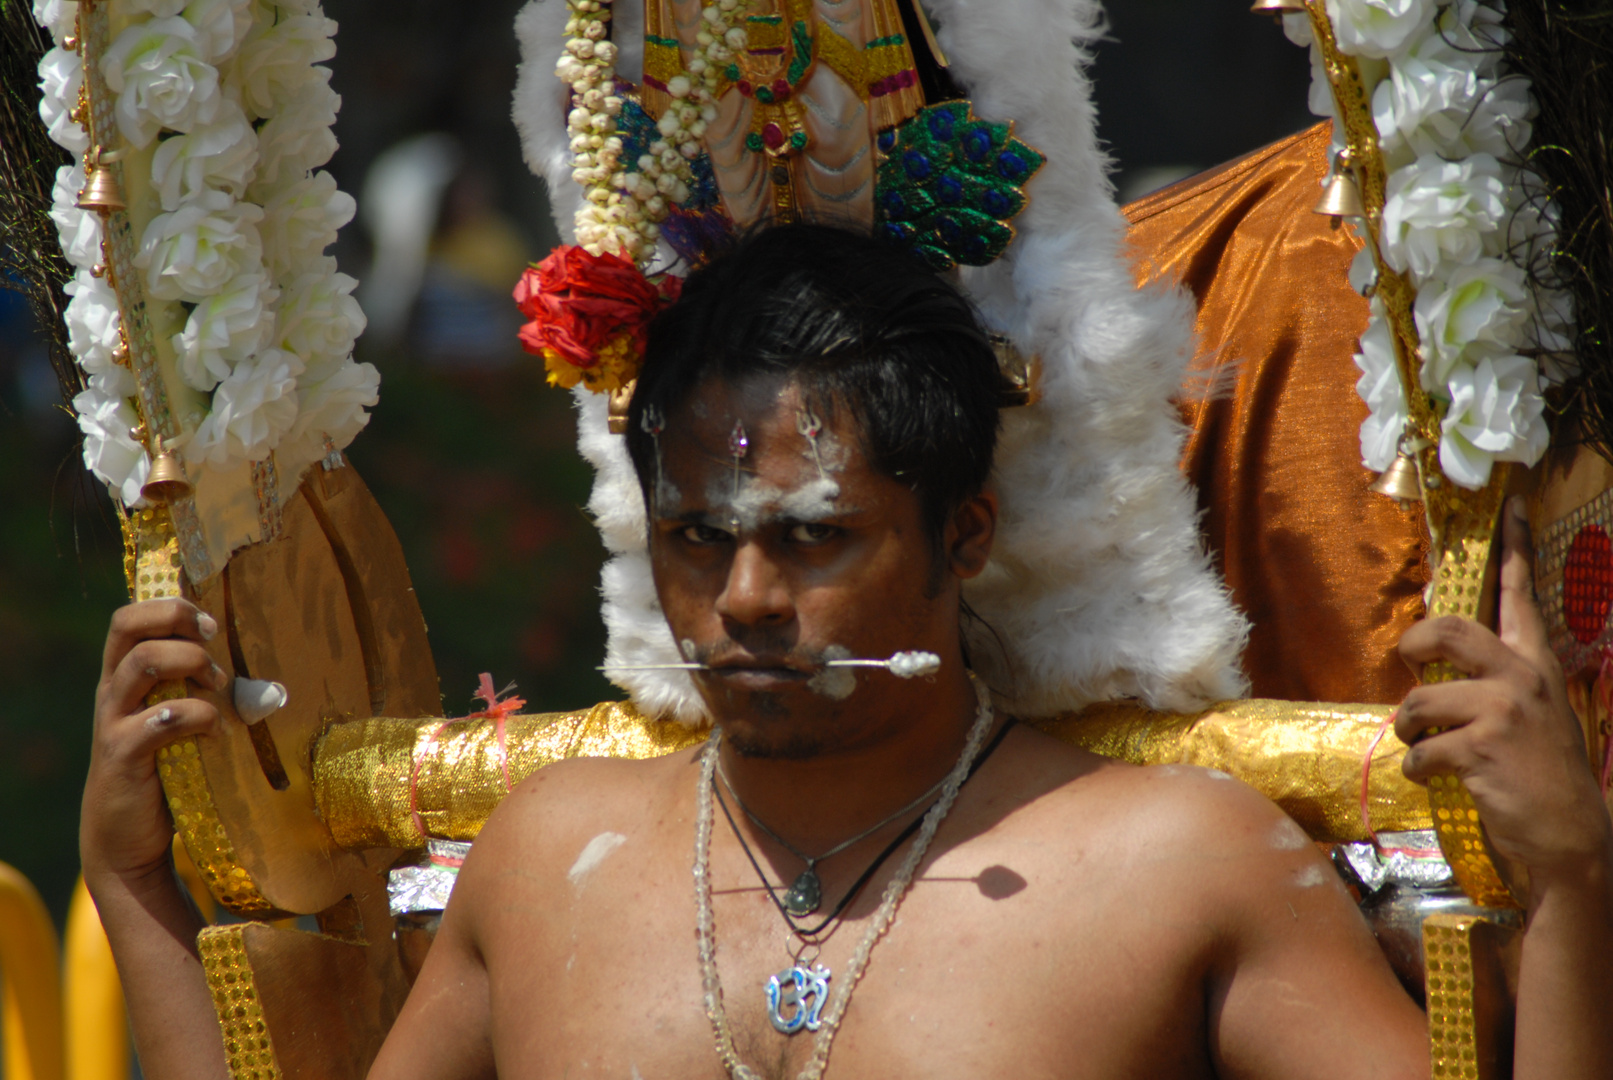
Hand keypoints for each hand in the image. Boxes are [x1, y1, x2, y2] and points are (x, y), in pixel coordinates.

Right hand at [82, 598, 228, 890]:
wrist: (126, 839)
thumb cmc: (164, 772)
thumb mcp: (181, 727)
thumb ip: (209, 699)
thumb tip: (272, 690)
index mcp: (124, 677)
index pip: (129, 619)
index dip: (168, 605)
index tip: (210, 622)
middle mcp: (112, 692)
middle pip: (126, 627)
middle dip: (176, 618)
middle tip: (213, 638)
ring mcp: (113, 722)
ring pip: (141, 664)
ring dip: (191, 662)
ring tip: (219, 684)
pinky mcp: (122, 755)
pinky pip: (158, 720)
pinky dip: (197, 716)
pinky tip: (217, 731)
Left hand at [1396, 497, 1612, 892]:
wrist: (1570, 835)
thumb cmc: (1538, 774)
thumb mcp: (1531, 715)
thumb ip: (1494, 682)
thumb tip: (1438, 662)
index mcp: (1534, 665)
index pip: (1521, 597)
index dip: (1514, 549)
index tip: (1511, 505)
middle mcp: (1521, 678)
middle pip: (1448, 630)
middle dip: (1414, 644)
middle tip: (1408, 662)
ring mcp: (1503, 712)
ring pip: (1418, 702)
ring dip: (1409, 732)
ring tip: (1425, 747)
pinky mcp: (1482, 748)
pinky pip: (1420, 751)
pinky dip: (1418, 770)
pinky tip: (1441, 780)